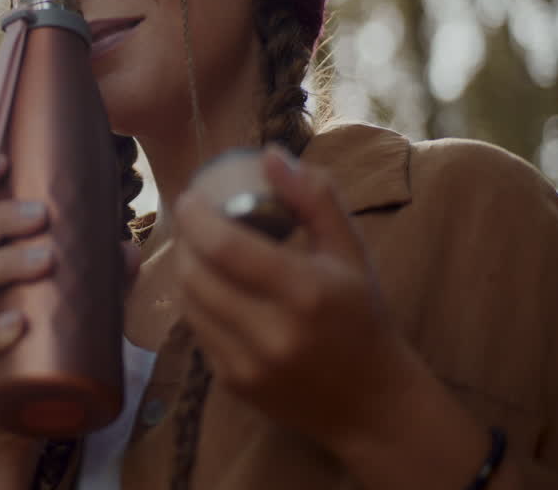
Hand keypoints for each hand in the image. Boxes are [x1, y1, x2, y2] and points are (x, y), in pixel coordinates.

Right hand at [0, 156, 140, 456]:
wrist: (16, 422)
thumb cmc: (40, 348)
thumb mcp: (69, 307)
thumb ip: (98, 280)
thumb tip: (130, 248)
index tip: (3, 159)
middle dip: (1, 220)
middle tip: (45, 213)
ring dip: (3, 265)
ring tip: (45, 259)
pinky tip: (18, 325)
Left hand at [172, 146, 414, 446]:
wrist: (372, 403)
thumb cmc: (362, 316)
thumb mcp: (350, 251)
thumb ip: (314, 198)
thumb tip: (271, 155)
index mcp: (305, 293)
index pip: (225, 247)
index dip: (196, 217)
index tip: (190, 197)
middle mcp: (272, 332)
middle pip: (197, 274)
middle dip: (185, 240)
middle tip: (191, 220)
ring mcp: (248, 364)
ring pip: (190, 303)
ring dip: (185, 269)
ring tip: (197, 248)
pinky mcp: (233, 384)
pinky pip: (197, 332)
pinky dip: (198, 303)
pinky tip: (213, 287)